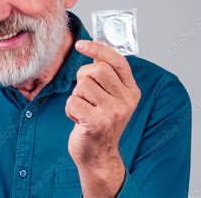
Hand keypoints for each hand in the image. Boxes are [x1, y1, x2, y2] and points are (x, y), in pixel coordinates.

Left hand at [65, 40, 140, 195]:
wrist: (98, 156)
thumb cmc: (100, 122)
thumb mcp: (110, 97)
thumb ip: (106, 74)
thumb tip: (97, 48)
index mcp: (132, 91)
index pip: (118, 61)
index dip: (98, 49)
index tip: (80, 44)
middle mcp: (126, 101)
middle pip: (97, 70)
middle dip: (83, 78)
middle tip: (84, 94)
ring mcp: (113, 112)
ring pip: (82, 85)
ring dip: (76, 96)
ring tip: (83, 110)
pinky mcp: (97, 123)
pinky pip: (72, 101)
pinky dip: (69, 109)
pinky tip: (78, 120)